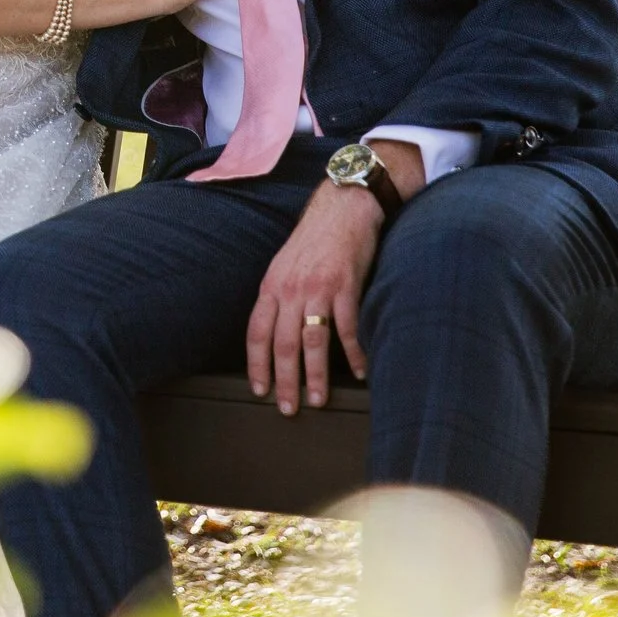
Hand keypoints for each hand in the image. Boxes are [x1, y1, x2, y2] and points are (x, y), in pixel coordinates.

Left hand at [246, 182, 380, 415]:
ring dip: (316, 375)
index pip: (257, 332)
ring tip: (318, 399)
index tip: (259, 390)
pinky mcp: (346, 286)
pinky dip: (355, 353)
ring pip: (313, 342)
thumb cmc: (314, 239)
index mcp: (272, 286)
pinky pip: (348, 328)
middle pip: (283, 345)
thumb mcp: (284, 265)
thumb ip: (279, 296)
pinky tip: (360, 371)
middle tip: (288, 408)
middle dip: (284, 381)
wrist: (343, 207)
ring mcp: (318, 289)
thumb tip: (274, 331)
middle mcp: (290, 290)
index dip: (257, 364)